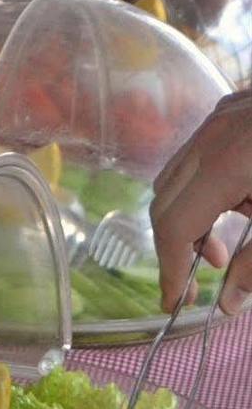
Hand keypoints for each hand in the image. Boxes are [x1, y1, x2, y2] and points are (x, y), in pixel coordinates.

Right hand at [151, 90, 251, 313]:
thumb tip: (228, 301)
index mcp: (226, 165)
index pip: (173, 223)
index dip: (170, 266)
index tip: (176, 301)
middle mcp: (212, 135)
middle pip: (166, 195)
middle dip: (179, 240)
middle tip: (211, 272)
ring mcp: (221, 115)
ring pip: (181, 172)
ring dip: (195, 211)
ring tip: (239, 233)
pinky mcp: (234, 107)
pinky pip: (202, 151)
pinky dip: (210, 184)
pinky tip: (249, 197)